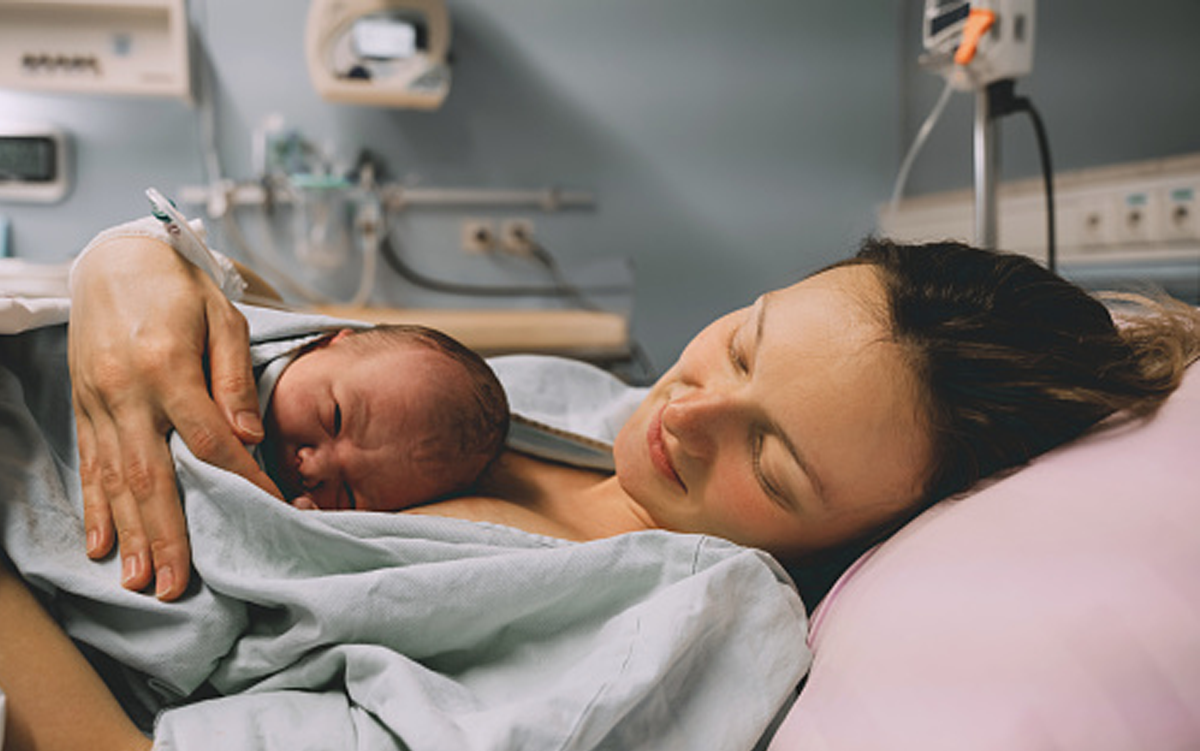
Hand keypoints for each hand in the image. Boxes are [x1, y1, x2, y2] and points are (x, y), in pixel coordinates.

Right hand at [69, 237, 281, 600]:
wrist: (113, 259)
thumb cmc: (180, 288)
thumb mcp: (223, 316)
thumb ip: (233, 377)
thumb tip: (250, 438)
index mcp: (168, 367)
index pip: (209, 441)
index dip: (240, 480)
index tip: (267, 511)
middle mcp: (127, 392)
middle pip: (151, 476)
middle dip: (165, 535)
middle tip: (175, 586)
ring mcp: (98, 403)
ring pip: (113, 481)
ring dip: (128, 535)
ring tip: (139, 581)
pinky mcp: (82, 407)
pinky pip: (89, 466)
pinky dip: (94, 509)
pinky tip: (99, 545)